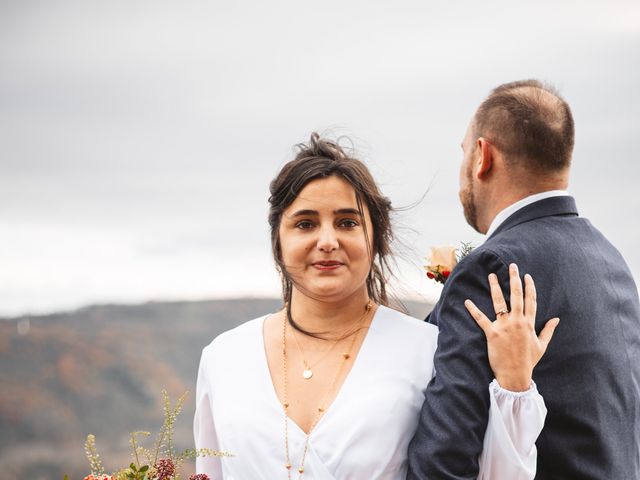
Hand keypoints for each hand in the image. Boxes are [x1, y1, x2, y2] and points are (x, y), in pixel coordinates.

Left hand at [464, 263, 558, 391]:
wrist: (515, 376)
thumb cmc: (528, 361)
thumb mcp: (542, 345)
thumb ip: (548, 330)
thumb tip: (557, 319)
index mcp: (529, 324)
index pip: (531, 301)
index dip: (529, 287)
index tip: (527, 275)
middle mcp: (518, 322)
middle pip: (517, 296)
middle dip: (515, 280)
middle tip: (512, 267)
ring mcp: (504, 327)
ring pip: (499, 302)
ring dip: (495, 288)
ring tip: (492, 276)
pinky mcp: (492, 334)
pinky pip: (481, 319)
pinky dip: (473, 310)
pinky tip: (467, 301)